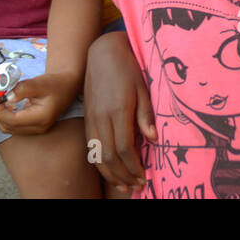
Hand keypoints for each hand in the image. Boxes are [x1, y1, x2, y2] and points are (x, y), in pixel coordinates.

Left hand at [0, 72, 76, 135]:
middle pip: (9, 128)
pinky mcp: (33, 127)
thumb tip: (6, 97)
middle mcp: (38, 127)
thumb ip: (22, 89)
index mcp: (41, 118)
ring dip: (1, 117)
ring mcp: (36, 129)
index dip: (0, 113)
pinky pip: (14, 127)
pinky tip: (7, 106)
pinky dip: (7, 118)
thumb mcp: (39, 82)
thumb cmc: (55, 83)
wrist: (66, 86)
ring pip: (9, 129)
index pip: (13, 121)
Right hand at [83, 30, 155, 193]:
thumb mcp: (142, 88)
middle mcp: (101, 117)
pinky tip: (111, 171)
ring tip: (125, 186)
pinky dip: (100, 163)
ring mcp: (91, 119)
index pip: (124, 148)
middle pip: (109, 157)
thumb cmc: (127, 69)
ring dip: (111, 175)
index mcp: (118, 110)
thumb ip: (146, 115)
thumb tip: (153, 139)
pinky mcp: (87, 118)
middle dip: (124, 176)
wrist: (102, 53)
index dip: (134, 166)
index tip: (145, 176)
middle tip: (138, 186)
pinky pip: (90, 147)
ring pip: (96, 155)